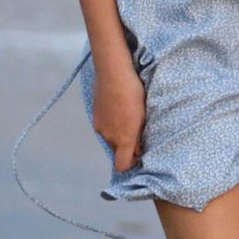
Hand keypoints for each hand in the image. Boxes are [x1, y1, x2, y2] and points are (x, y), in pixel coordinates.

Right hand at [91, 54, 146, 173]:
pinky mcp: (95, 118)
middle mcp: (109, 136)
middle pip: (116, 152)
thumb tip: (137, 151)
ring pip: (110, 140)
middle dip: (126, 147)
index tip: (138, 154)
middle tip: (137, 132)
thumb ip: (139, 137)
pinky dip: (112, 126)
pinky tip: (119, 112)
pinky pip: (104, 129)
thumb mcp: (144, 116)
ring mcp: (99, 127)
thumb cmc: (135, 93)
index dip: (131, 163)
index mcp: (124, 138)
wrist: (113, 73)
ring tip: (128, 118)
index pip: (121, 165)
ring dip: (119, 136)